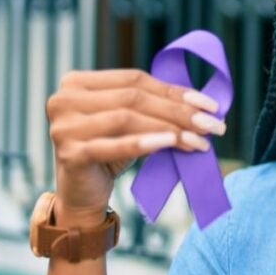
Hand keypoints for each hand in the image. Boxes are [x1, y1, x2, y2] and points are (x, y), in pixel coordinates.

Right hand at [45, 69, 226, 220]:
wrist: (81, 195)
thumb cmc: (110, 152)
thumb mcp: (131, 123)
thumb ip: (155, 106)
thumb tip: (202, 105)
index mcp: (77, 82)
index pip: (135, 79)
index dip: (174, 91)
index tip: (210, 105)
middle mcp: (64, 99)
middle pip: (133, 98)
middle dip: (178, 112)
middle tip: (212, 125)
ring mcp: (63, 126)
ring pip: (127, 119)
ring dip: (169, 129)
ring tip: (199, 140)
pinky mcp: (70, 154)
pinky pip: (114, 145)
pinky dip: (145, 142)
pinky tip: (171, 143)